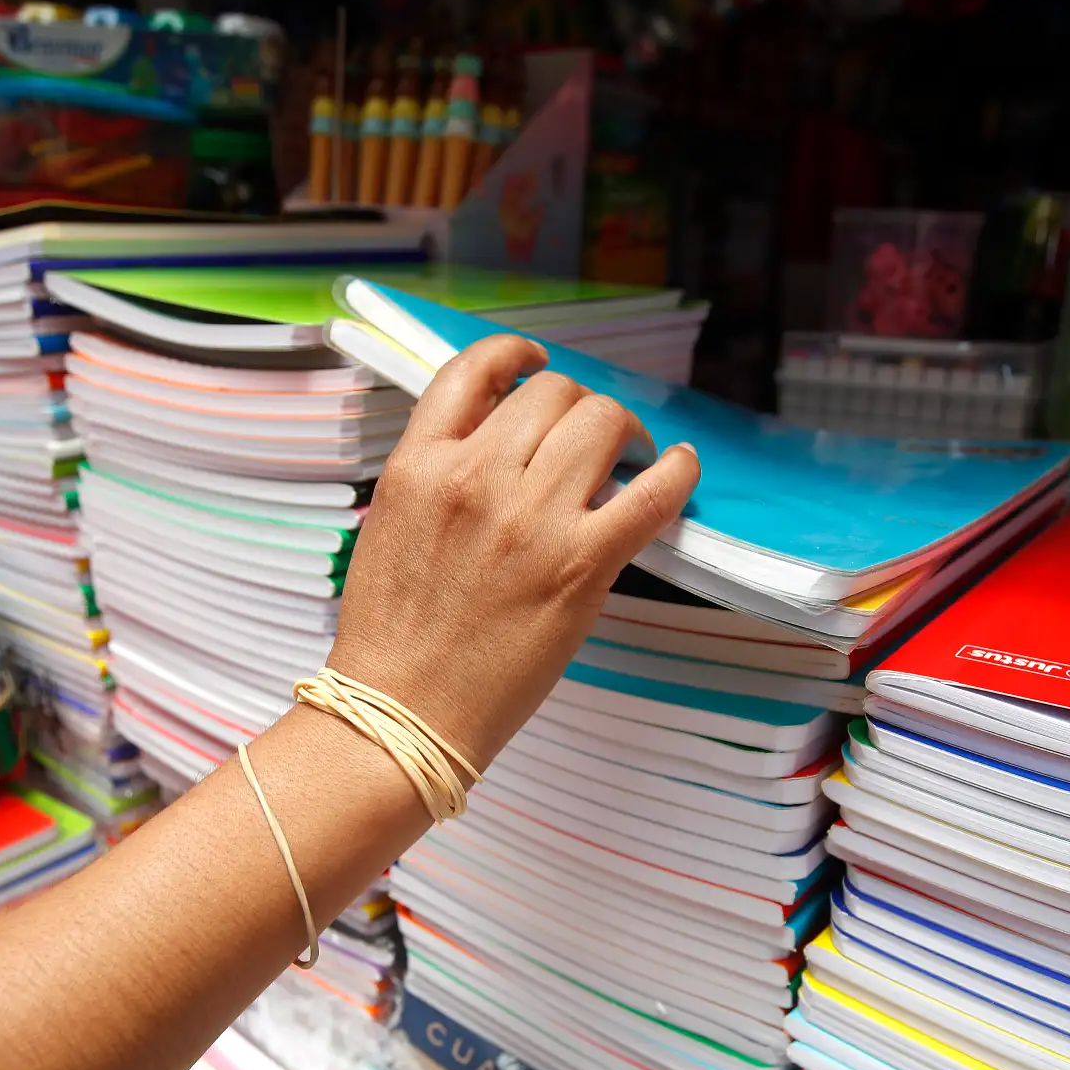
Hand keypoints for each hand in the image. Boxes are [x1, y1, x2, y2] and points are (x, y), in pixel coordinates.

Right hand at [325, 334, 700, 769]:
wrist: (400, 713)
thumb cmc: (392, 639)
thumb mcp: (391, 527)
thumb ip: (436, 476)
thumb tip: (492, 444)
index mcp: (419, 467)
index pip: (475, 370)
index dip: (517, 355)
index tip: (537, 364)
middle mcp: (476, 479)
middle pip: (552, 394)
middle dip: (577, 406)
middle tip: (589, 437)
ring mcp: (531, 521)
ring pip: (602, 423)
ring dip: (624, 431)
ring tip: (630, 456)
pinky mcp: (580, 565)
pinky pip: (651, 492)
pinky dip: (676, 471)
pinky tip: (678, 467)